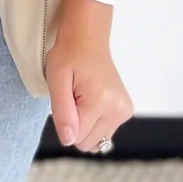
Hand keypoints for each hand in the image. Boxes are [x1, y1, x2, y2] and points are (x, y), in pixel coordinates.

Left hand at [46, 1, 132, 152]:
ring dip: (85, 124)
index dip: (65, 122)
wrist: (87, 39)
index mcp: (100, 101)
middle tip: (72, 98)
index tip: (66, 99)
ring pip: (97, 140)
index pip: (76, 138)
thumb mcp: (56, 79)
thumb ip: (62, 112)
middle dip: (75, 125)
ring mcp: (124, 111)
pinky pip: (105, 132)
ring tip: (82, 99)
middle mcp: (117, 109)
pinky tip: (92, 101)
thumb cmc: (68, 55)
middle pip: (87, 143)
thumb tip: (69, 140)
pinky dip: (94, 121)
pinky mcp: (125, 110)